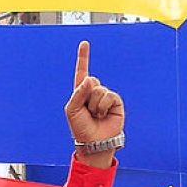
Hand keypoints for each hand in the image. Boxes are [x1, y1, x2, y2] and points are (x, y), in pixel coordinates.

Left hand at [64, 42, 123, 162]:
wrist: (94, 142)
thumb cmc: (80, 127)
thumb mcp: (72, 109)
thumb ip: (78, 92)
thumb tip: (90, 79)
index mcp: (81, 92)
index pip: (82, 72)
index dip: (84, 57)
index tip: (84, 43)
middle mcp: (93, 92)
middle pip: (91, 81)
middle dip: (86, 96)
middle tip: (86, 111)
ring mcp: (105, 96)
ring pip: (99, 90)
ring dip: (94, 105)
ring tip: (95, 116)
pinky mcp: (115, 102)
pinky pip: (109, 96)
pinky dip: (103, 106)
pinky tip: (103, 115)